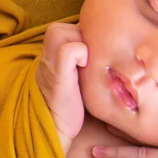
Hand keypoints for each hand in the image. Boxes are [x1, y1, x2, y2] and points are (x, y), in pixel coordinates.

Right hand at [35, 21, 87, 150]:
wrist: (56, 131)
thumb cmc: (71, 108)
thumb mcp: (77, 81)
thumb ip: (83, 64)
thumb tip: (110, 52)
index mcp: (51, 57)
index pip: (66, 29)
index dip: (83, 36)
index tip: (95, 51)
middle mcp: (47, 57)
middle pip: (62, 27)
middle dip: (81, 37)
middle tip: (94, 55)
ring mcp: (50, 64)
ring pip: (61, 32)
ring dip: (80, 42)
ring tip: (90, 61)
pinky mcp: (57, 74)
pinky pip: (68, 50)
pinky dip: (80, 52)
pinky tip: (87, 67)